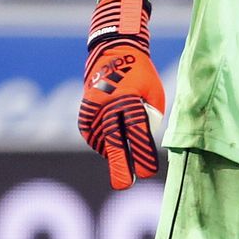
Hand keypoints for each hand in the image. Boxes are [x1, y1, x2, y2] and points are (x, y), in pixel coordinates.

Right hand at [78, 0, 165, 189]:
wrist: (113, 52)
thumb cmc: (141, 74)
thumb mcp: (154, 92)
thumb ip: (150, 118)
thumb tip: (144, 144)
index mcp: (127, 99)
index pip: (136, 132)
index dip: (141, 153)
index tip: (148, 172)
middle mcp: (106, 106)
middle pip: (113, 141)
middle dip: (120, 165)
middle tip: (126, 185)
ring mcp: (92, 110)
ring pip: (103, 141)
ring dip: (114, 153)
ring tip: (126, 160)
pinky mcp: (84, 114)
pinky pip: (93, 136)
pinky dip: (103, 144)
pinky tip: (111, 147)